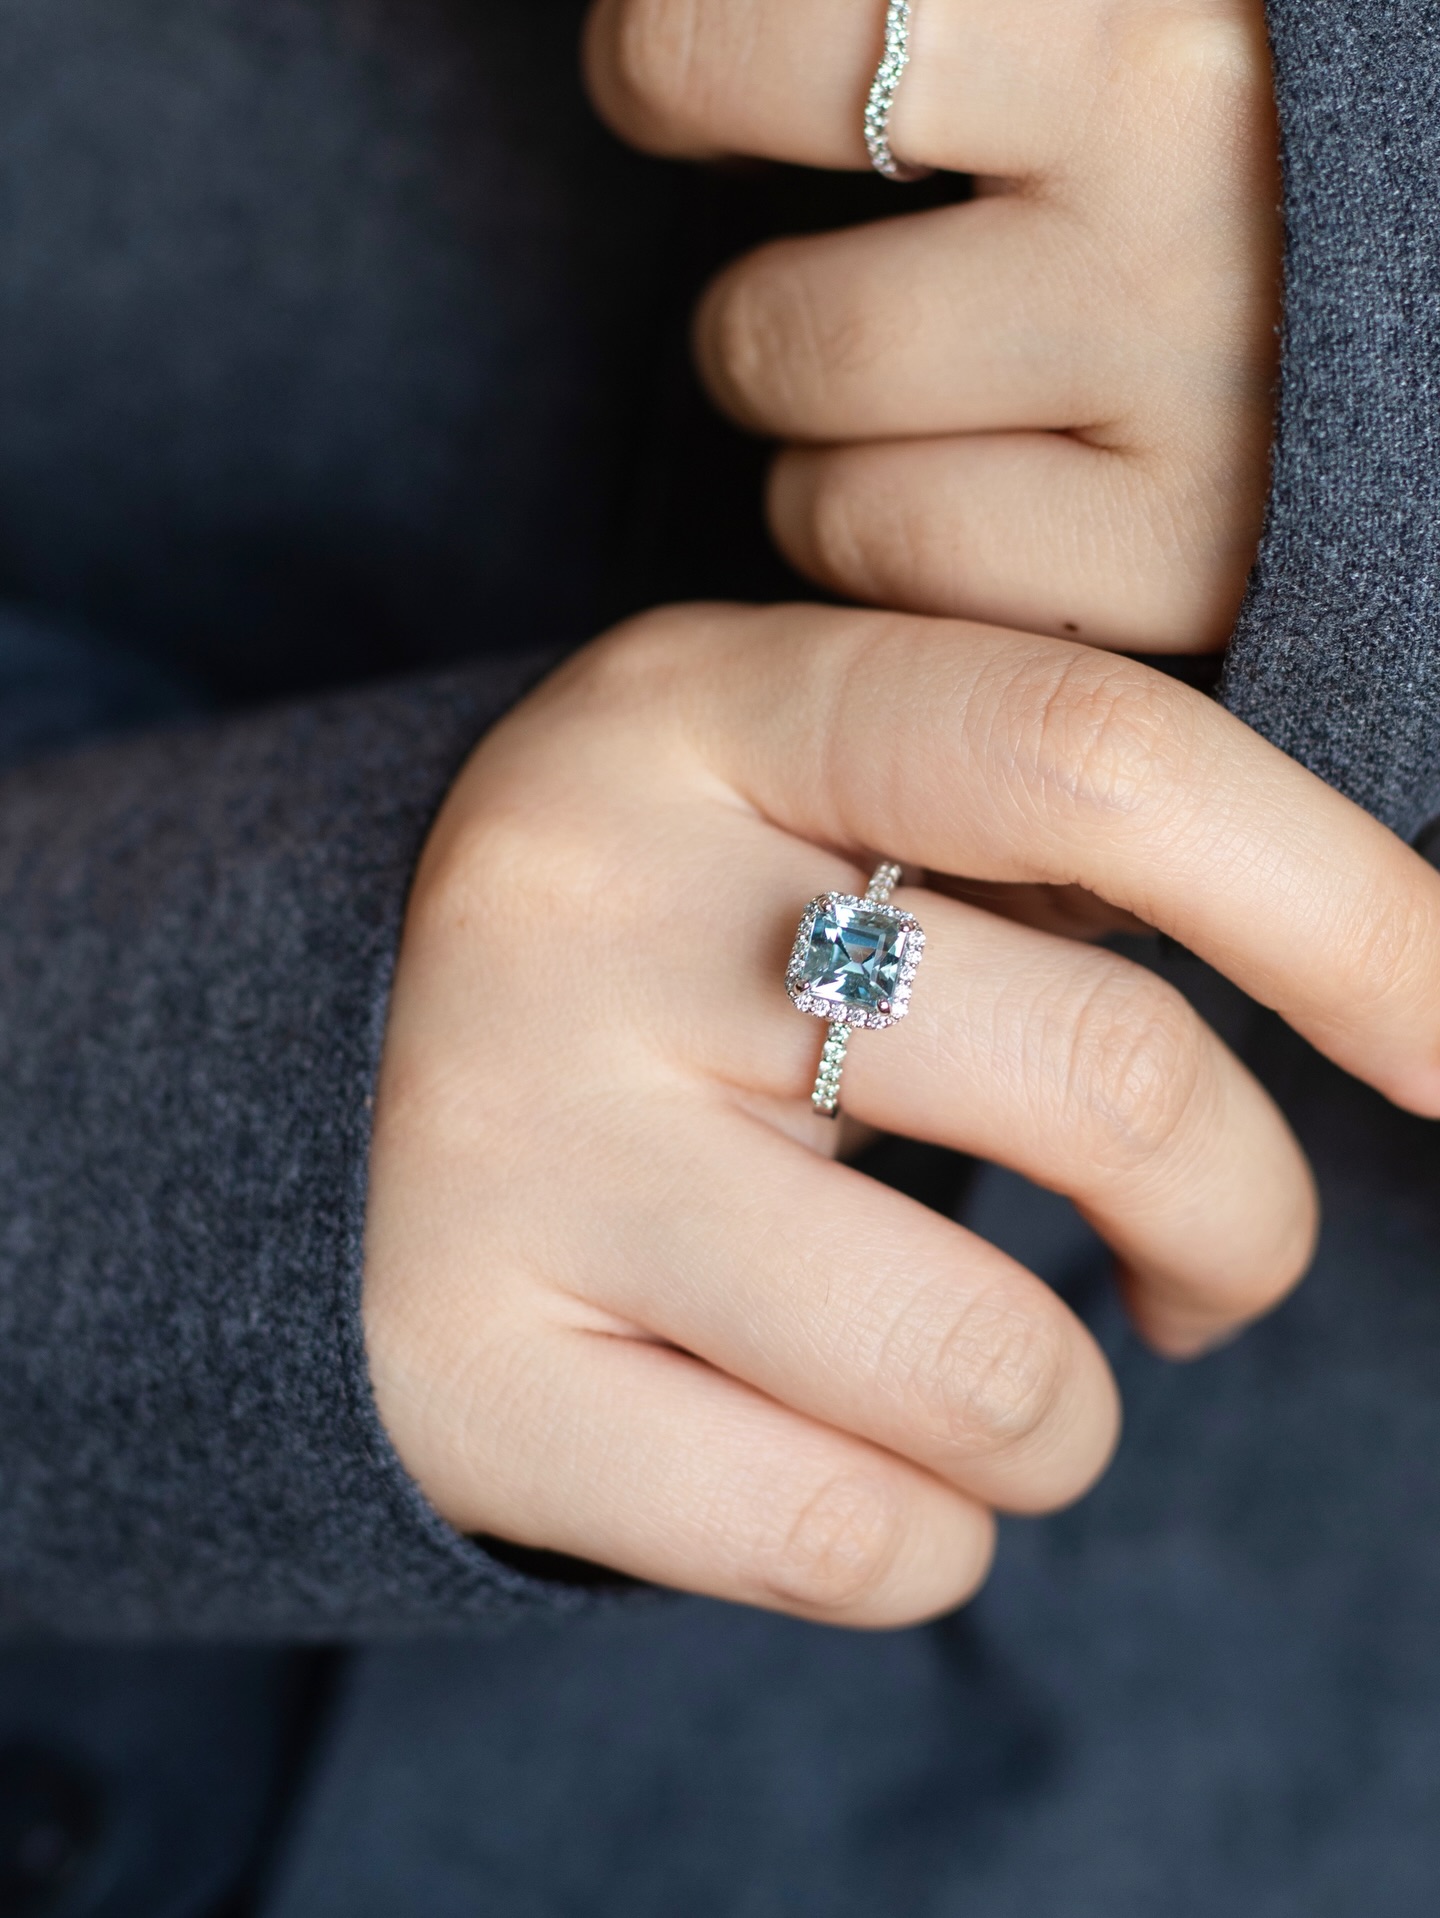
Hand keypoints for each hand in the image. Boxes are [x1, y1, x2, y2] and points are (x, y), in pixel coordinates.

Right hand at [363, 605, 1439, 1626]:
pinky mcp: (462, 1374)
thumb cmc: (659, 955)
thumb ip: (1027, 841)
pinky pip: (850, 1535)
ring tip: (1011, 1376)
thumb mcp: (795, 808)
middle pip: (1107, 1078)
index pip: (1092, 751)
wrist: (307, 1096)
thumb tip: (1384, 964)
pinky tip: (874, 1460)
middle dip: (1240, 1219)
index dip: (1344, 903)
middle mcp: (582, 903)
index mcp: (699, 708)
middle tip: (1204, 1262)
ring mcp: (503, 1147)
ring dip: (1071, 1415)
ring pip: (989, 1364)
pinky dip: (938, 1537)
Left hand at [585, 0, 1279, 653]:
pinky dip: (901, 558)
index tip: (670, 89)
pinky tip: (994, 506)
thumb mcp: (1126, 22)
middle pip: (773, 324)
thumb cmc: (1270, 127)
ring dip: (828, 458)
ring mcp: (1204, 375)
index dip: (669, 68)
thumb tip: (684, 39)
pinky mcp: (1206, 555)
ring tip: (937, 421)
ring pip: (828, 474)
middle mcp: (1185, 152)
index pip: (770, 30)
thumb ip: (954, 28)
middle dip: (767, 328)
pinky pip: (914, 575)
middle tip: (833, 309)